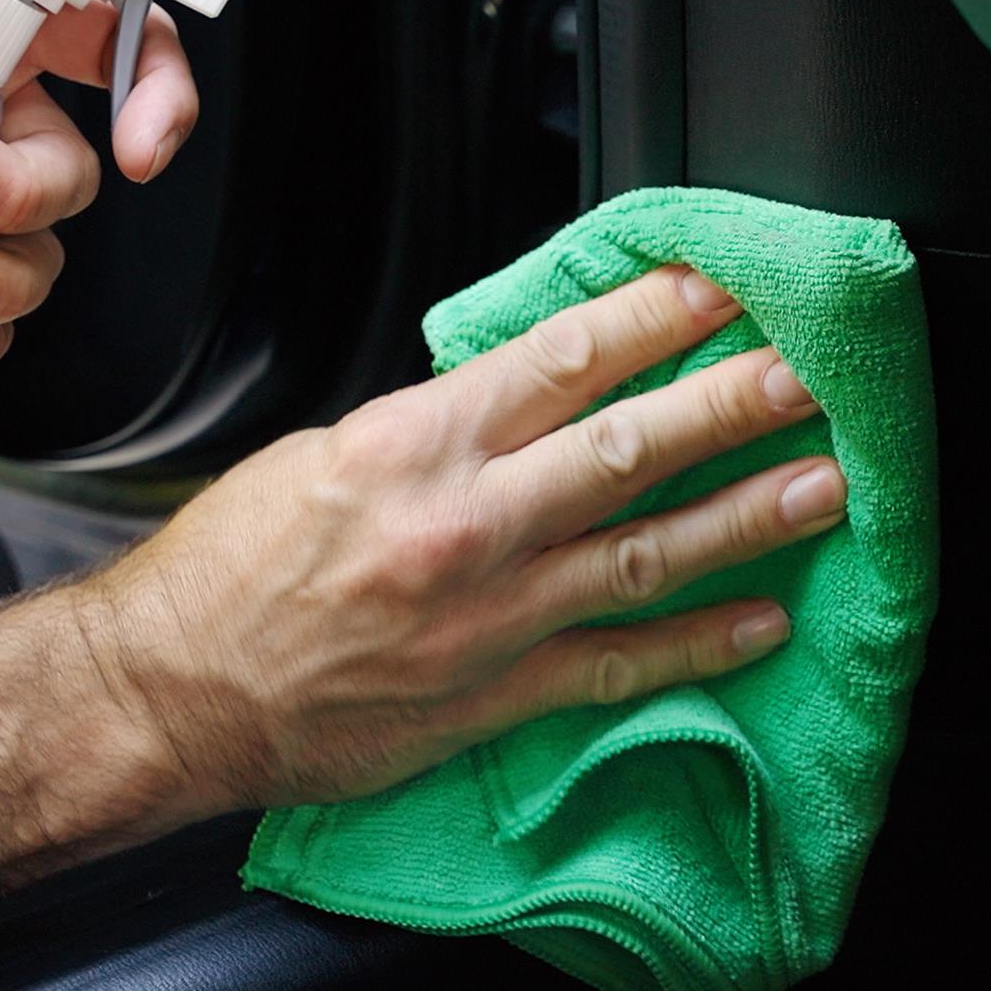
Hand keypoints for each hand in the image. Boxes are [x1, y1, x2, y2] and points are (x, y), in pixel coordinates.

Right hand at [93, 266, 847, 816]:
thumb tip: (504, 409)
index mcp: (405, 446)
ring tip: (822, 486)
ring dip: (743, 517)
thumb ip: (423, 436)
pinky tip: (761, 622)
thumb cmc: (219, 575)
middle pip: (622, 448)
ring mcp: (482, 617)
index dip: (650, 319)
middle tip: (806, 373)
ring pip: (640, 555)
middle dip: (728, 403)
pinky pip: (612, 669)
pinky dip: (694, 646)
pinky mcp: (487, 697)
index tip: (716, 292)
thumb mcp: (312, 461)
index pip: (557, 362)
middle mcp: (457, 524)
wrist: (167, 692)